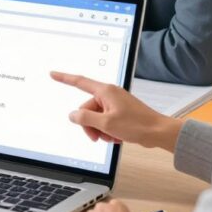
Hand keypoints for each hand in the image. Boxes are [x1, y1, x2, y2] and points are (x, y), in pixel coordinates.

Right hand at [50, 71, 182, 150]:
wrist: (158, 132)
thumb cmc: (137, 125)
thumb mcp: (106, 124)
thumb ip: (85, 118)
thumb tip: (73, 115)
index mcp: (105, 91)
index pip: (80, 82)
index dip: (64, 78)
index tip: (53, 74)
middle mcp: (109, 95)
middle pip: (87, 108)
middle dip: (89, 125)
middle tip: (97, 137)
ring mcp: (115, 103)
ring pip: (96, 117)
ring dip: (99, 129)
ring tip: (111, 137)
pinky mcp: (120, 112)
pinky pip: (106, 121)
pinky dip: (108, 130)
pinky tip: (117, 137)